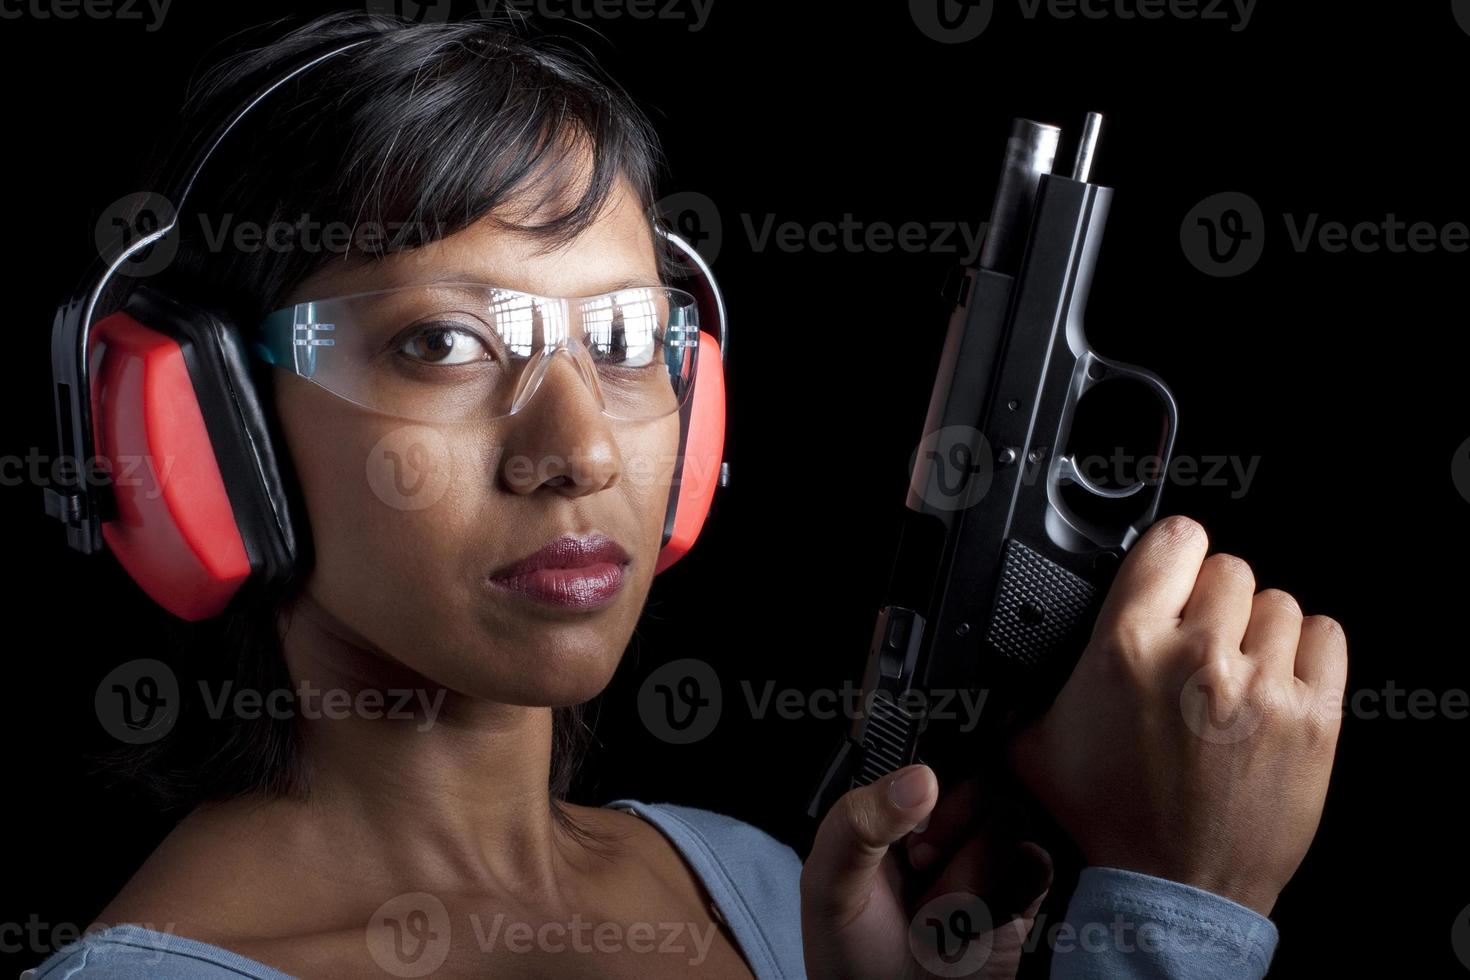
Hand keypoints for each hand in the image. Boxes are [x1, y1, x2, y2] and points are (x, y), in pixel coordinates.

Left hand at [801, 766, 1051, 978]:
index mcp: (894, 808)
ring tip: (937, 914)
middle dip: (947, 833)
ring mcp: (986, 856)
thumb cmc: (850, 952)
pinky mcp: (1020, 892)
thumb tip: (923, 776)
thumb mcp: (831, 884)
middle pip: (978, 782)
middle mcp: (944, 823)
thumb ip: (858, 822)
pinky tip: (975, 921)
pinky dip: (1009, 894)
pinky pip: (1036, 864)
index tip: (912, 810)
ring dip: (969, 878)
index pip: (929, 755)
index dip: (930, 774)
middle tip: (919, 867)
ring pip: (1009, 821)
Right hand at [1007, 515, 1347, 915]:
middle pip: (1228, 568)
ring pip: (1277, 601)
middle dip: (1211, 597)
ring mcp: (1261, 687)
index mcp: (1127, 649)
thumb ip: (1024, 694)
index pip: (1174, 540)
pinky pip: (1325, 637)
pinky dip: (1305, 647)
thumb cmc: (1111, 820)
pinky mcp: (1312, 718)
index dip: (1173, 552)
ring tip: (1237, 664)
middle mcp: (1197, 658)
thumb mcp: (1036, 747)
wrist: (1175, 888)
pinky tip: (1277, 673)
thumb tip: (1003, 670)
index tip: (1171, 572)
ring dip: (1257, 626)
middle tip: (1197, 637)